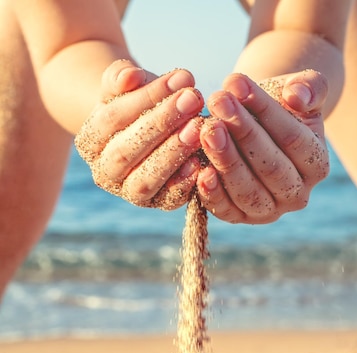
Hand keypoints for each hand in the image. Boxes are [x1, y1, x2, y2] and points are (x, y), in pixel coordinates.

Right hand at [75, 60, 204, 209]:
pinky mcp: (158, 204)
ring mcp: (129, 193)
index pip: (112, 119)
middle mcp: (104, 173)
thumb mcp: (127, 84)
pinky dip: (184, 183)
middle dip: (161, 124)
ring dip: (172, 153)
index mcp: (89, 142)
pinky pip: (168, 199)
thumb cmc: (138, 101)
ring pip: (144, 180)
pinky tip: (201, 161)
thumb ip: (121, 76)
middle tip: (193, 99)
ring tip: (198, 127)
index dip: (145, 98)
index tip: (180, 78)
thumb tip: (130, 77)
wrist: (153, 128)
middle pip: (126, 152)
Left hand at [196, 70, 328, 223]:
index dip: (265, 110)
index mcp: (317, 165)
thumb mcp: (300, 89)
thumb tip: (297, 94)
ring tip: (205, 128)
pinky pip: (225, 209)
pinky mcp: (239, 218)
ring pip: (248, 191)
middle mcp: (297, 195)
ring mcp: (268, 211)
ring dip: (225, 160)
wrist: (256, 126)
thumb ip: (309, 87)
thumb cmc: (280, 105)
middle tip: (217, 102)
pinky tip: (198, 170)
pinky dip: (211, 192)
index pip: (293, 138)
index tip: (236, 82)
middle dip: (243, 133)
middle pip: (271, 167)